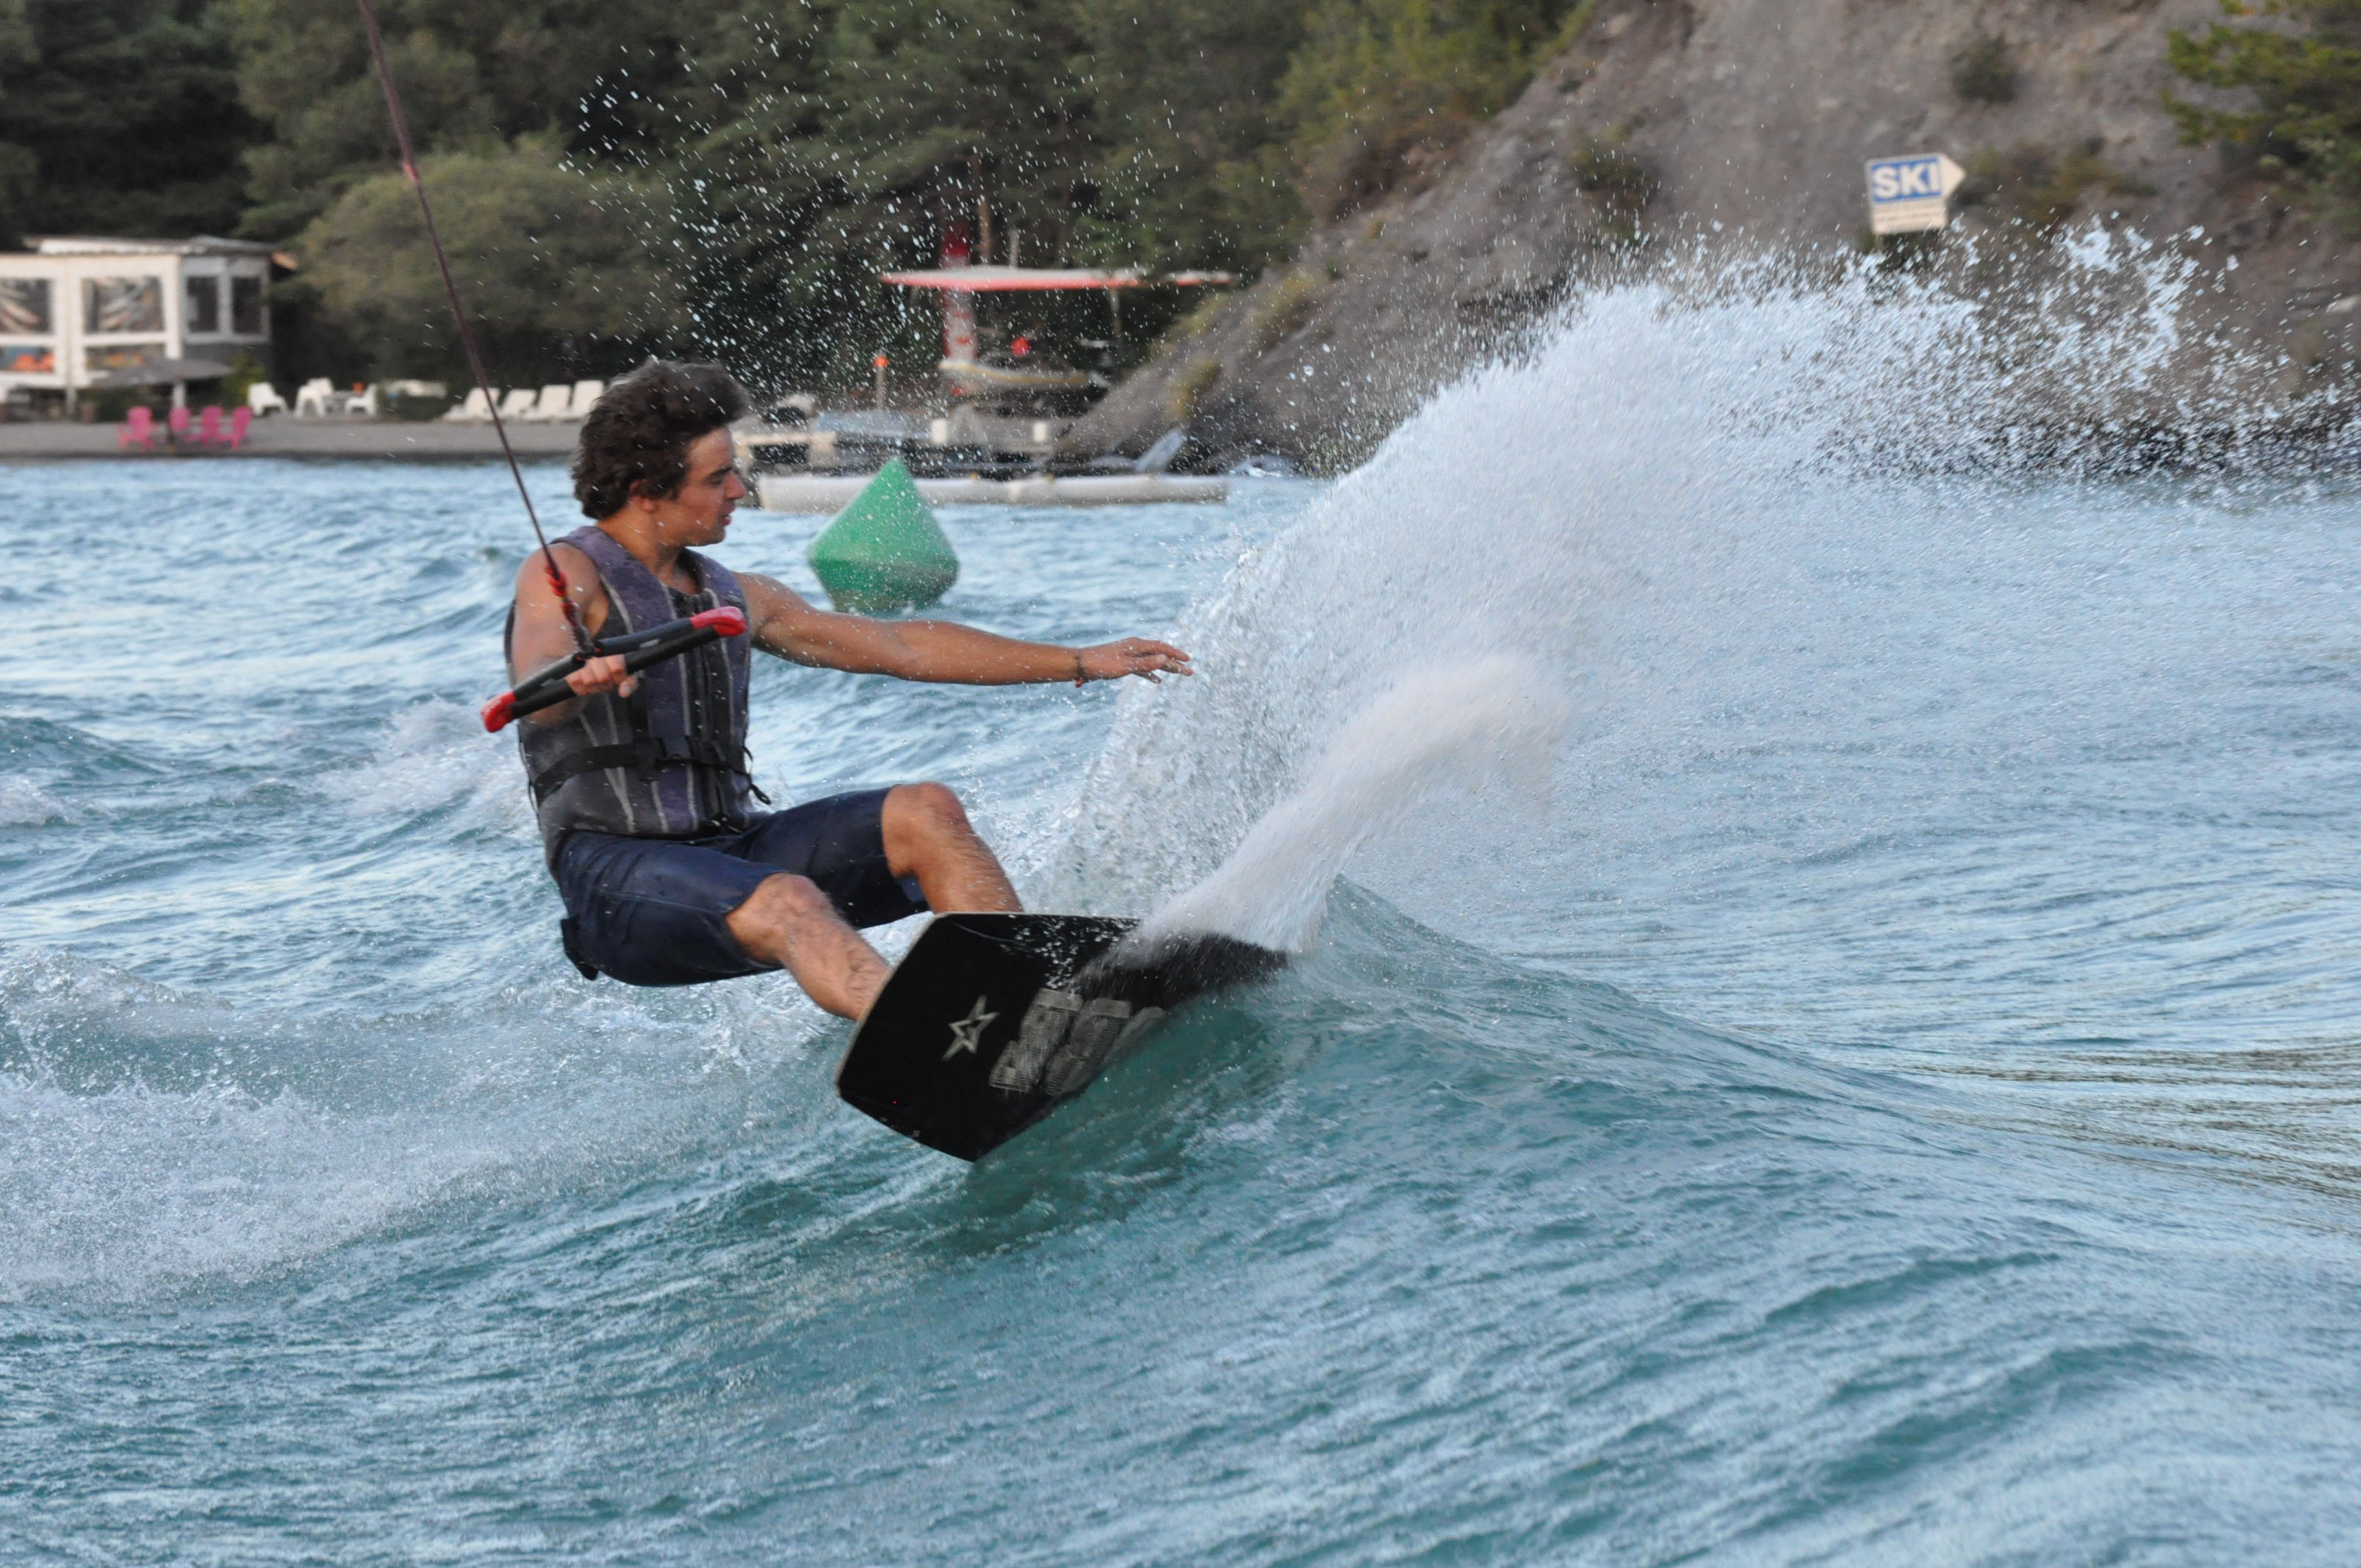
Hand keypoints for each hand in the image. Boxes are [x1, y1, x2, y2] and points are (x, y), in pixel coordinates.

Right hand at [565, 652, 637, 699]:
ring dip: (594, 688)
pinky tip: (586, 685)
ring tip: (596, 684)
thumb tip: (623, 693)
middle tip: (606, 682)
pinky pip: (576, 683)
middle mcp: (594, 651)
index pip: (617, 669)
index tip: (617, 678)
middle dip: (606, 685)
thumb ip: (629, 683)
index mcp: (610, 650)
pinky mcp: (568, 666)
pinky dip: (582, 689)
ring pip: (589, 682)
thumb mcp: (624, 676)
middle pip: (603, 678)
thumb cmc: (609, 672)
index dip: (618, 678)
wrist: (587, 669)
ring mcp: (579, 658)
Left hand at [1077, 638, 1192, 684]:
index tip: (1188, 660)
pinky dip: (1151, 674)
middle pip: (1159, 655)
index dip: (1176, 654)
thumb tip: (1166, 658)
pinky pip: (1142, 668)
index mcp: (1137, 645)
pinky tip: (1158, 681)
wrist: (1082, 664)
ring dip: (1165, 668)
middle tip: (1189, 672)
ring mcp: (1130, 655)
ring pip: (1152, 661)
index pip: (1162, 648)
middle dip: (1175, 663)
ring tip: (1178, 674)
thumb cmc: (1102, 664)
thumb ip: (1146, 664)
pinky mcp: (1124, 663)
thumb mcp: (1126, 666)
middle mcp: (1135, 648)